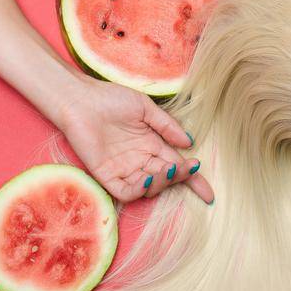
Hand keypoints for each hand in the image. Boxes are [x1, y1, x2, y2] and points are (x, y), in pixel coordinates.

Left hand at [57, 75, 213, 204]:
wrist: (81, 99)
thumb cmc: (111, 98)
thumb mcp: (145, 108)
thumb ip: (166, 125)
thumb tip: (189, 142)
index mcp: (151, 144)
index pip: (176, 164)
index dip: (193, 179)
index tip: (209, 192)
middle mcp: (139, 160)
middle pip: (167, 177)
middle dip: (181, 177)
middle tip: (187, 167)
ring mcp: (124, 169)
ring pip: (150, 187)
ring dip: (163, 182)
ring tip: (169, 168)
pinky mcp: (106, 176)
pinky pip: (126, 191)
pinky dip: (140, 189)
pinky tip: (148, 176)